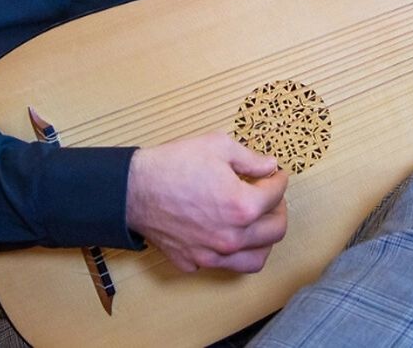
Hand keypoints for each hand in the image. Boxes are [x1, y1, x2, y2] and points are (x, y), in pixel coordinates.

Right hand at [125, 131, 287, 272]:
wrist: (133, 189)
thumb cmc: (172, 165)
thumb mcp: (217, 146)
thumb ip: (250, 159)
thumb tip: (269, 166)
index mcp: (242, 206)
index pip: (276, 195)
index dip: (279, 180)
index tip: (275, 174)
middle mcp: (231, 237)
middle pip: (275, 231)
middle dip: (279, 209)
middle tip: (272, 197)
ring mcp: (212, 254)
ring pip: (256, 259)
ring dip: (263, 240)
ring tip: (258, 223)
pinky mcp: (193, 261)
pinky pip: (224, 265)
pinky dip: (232, 253)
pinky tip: (226, 234)